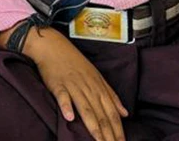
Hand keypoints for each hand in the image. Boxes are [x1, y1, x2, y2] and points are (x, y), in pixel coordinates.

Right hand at [4, 26, 127, 140]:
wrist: (53, 46)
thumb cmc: (75, 62)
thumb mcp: (97, 76)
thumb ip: (111, 95)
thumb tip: (125, 113)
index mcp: (99, 87)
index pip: (111, 112)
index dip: (118, 129)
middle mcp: (89, 88)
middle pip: (101, 114)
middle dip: (108, 133)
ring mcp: (73, 86)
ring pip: (85, 108)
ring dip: (93, 126)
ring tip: (99, 140)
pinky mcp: (57, 85)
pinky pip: (63, 97)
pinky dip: (66, 106)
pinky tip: (69, 118)